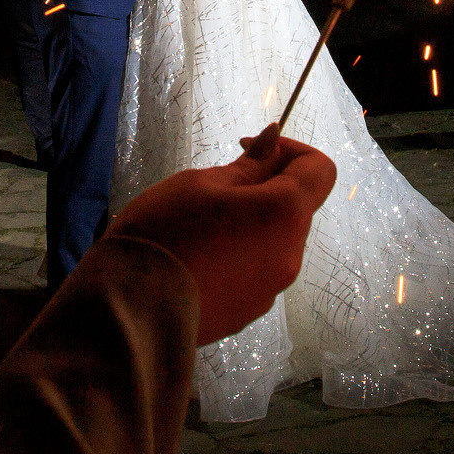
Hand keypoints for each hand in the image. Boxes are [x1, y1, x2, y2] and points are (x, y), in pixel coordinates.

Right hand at [106, 133, 337, 346]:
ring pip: (272, 241)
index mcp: (284, 215)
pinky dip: (235, 257)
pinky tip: (195, 260)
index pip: (320, 170)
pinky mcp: (249, 312)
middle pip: (295, 208)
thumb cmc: (164, 232)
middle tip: (214, 190)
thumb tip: (274, 140)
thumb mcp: (201, 184)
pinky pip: (254, 271)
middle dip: (264, 190)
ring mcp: (272, 289)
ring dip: (249, 225)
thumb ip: (248, 165)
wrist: (133, 309)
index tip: (250, 150)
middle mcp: (290, 255)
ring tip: (198, 228)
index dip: (291, 151)